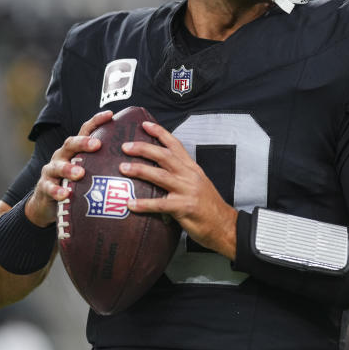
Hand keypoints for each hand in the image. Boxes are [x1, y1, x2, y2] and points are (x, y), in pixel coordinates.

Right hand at [25, 110, 115, 226]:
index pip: (86, 131)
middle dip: (83, 142)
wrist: (48, 202)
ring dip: (69, 168)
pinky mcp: (45, 187)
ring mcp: (52, 170)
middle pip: (71, 143)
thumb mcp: (89, 170)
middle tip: (97, 144)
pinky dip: (57, 191)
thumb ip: (106, 163)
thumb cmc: (76, 183)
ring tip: (80, 173)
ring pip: (58, 166)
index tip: (111, 114)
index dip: (96, 121)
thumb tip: (137, 159)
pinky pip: (49, 188)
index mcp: (76, 149)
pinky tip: (65, 194)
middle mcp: (62, 155)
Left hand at [121, 120, 237, 258]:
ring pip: (161, 176)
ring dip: (140, 170)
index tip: (145, 125)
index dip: (160, 133)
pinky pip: (160, 204)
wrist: (225, 225)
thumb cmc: (209, 206)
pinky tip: (131, 204)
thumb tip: (160, 170)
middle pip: (165, 156)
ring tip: (123, 168)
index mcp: (192, 168)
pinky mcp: (184, 208)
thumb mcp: (198, 183)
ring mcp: (187, 191)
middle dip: (144, 149)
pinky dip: (144, 204)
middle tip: (126, 146)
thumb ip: (182, 175)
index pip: (175, 145)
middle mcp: (190, 176)